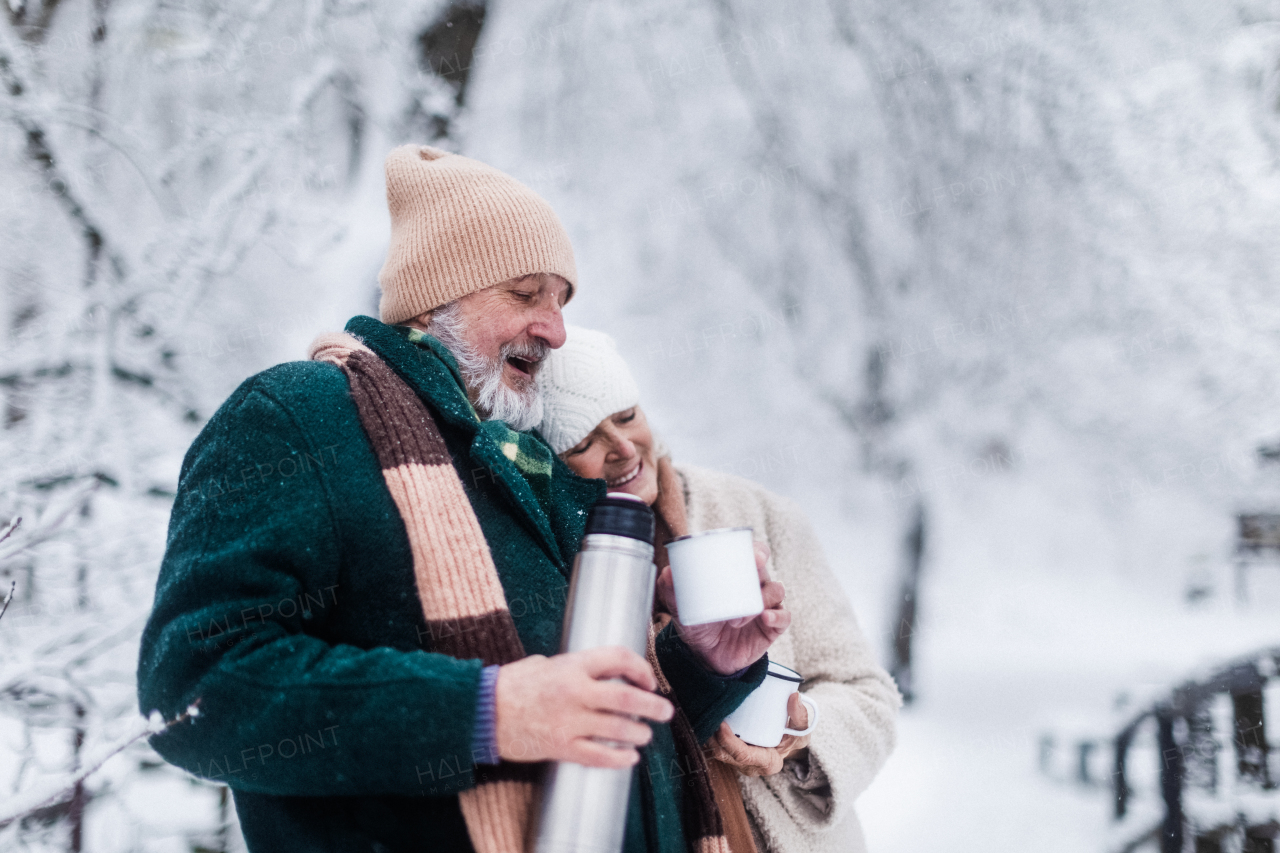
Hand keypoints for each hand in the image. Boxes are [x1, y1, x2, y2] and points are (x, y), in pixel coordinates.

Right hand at [494, 646, 673, 767]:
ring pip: (617, 729)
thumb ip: (572, 666)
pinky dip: (618, 758)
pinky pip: (597, 755)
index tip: (649, 680)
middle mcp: (574, 692)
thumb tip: (596, 669)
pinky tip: (629, 757)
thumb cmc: (511, 685)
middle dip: (652, 706)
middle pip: (627, 698)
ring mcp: (568, 721)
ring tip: (646, 735)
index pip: (618, 658)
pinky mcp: (560, 746)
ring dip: (638, 733)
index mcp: (572, 666)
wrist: (482, 711)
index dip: (641, 668)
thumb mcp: (544, 664)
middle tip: (665, 711)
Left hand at [657, 541, 789, 674]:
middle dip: (761, 567)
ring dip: (760, 600)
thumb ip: (671, 589)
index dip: (757, 550)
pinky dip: (778, 616)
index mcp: (736, 574)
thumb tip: (668, 572)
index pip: (752, 554)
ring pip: (775, 591)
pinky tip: (766, 618)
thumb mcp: (681, 606)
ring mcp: (765, 605)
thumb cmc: (698, 623)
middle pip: (765, 569)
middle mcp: (753, 586)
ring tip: (736, 618)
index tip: (754, 555)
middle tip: (753, 570)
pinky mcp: (772, 626)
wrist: (705, 656)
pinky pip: (784, 617)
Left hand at [706, 692, 811, 776]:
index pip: (743, 755)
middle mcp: (750, 767)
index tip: (721, 724)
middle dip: (712, 737)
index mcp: (768, 763)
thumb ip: (801, 715)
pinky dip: (708, 736)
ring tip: (703, 715)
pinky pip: (716, 748)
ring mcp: (739, 763)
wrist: (787, 742)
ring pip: (717, 752)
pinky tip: (704, 720)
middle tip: (707, 715)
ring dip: (707, 736)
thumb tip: (794, 696)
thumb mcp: (802, 728)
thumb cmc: (794, 736)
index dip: (729, 741)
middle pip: (725, 755)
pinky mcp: (731, 756)